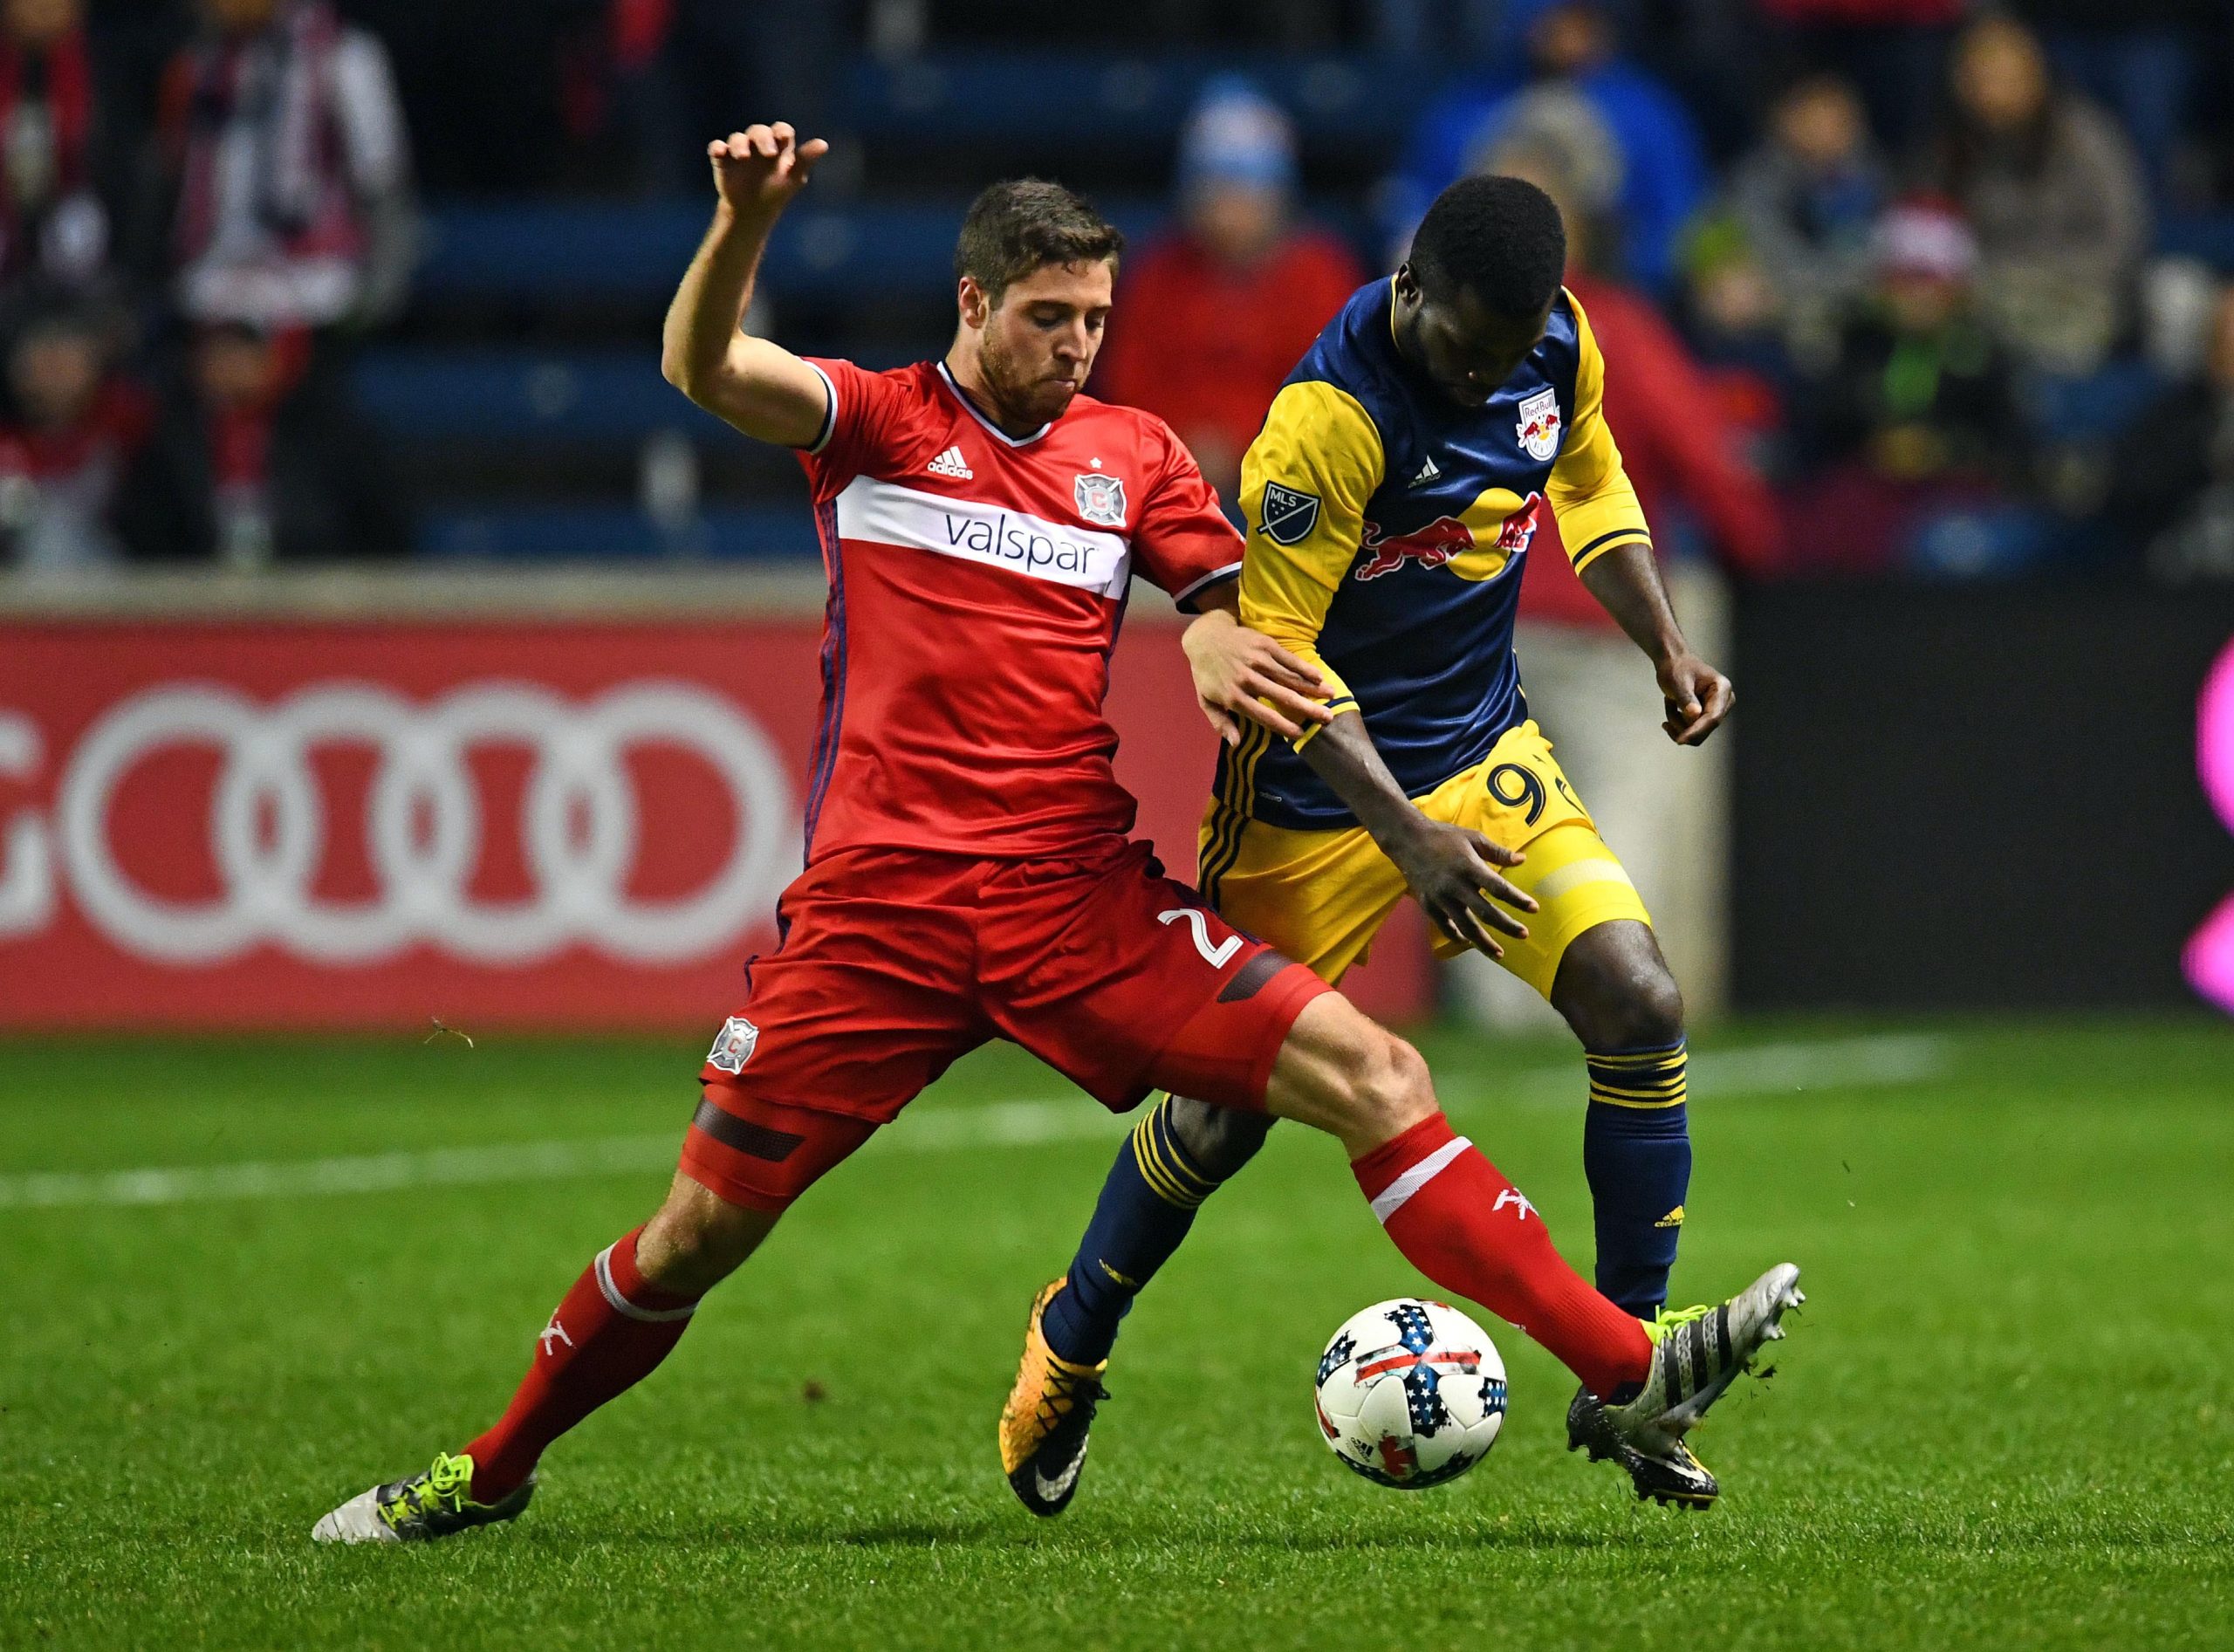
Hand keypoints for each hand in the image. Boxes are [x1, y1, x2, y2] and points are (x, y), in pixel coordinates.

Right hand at [708, 123, 827, 219]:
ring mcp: (740, 150)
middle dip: (763, 138)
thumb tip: (824, 144)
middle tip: (769, 153)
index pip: (781, 130)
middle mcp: (758, 144)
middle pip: (759, 131)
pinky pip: (716, 148)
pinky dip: (717, 148)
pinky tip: (719, 152)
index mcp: (778, 145)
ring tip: (743, 157)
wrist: (753, 211)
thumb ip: (806, 159)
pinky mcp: (723, 159)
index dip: (781, 131)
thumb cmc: (777, 191)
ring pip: (737, 138)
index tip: (783, 137)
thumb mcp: (793, 177)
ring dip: (739, 144)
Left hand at [1183, 609, 1334, 746]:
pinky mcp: (1264, 645)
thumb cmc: (1207, 674)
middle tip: (1327, 718)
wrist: (1206, 637)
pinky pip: (1288, 658)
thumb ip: (1220, 723)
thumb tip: (1235, 743)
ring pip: (1289, 677)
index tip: (1300, 734)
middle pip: (1282, 696)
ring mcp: (1257, 660)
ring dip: (1312, 687)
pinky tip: (1319, 676)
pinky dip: (1304, 668)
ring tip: (1331, 696)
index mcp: (1234, 697)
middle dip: (1307, 708)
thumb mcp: (1206, 701)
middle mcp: (1247, 679)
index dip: (1283, 726)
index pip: (1263, 715)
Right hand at [1387, 818, 1537, 958]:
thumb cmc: (1444, 836)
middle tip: (1524, 935)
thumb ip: (1497, 852)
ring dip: (1483, 942)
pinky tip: (1468, 942)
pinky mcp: (1428, 905)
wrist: (1407, 840)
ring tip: (1499, 953)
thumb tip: (1522, 860)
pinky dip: (1457, 936)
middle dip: (1506, 925)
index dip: (1517, 899)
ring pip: (1465, 926)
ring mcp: (1440, 898)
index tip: (1533, 908)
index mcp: (1468, 867)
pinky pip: (1445, 926)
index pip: (1498, 887)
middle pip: (1485, 912)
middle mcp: (1455, 885)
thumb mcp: (1473, 837)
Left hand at [1658, 653, 1733, 745]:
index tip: (1680, 740)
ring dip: (1677, 721)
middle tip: (1667, 703)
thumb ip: (1686, 698)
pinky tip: (1670, 705)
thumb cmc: (1676, 668)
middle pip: (1706, 728)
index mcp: (1722, 689)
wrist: (1673, 662)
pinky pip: (1692, 731)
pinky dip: (1677, 722)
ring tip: (1668, 700)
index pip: (1713, 717)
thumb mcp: (1678, 682)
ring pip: (1696, 732)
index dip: (1697, 731)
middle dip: (1682, 724)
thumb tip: (1695, 715)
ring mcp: (1717, 710)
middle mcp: (1725, 701)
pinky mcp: (1707, 716)